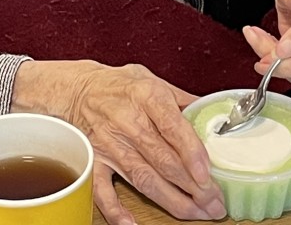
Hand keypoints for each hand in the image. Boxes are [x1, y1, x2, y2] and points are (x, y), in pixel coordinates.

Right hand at [11, 60, 226, 223]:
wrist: (76, 89)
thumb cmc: (118, 85)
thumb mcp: (152, 80)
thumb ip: (181, 99)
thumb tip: (213, 116)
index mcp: (145, 95)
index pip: (172, 127)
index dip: (192, 153)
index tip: (208, 174)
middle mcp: (127, 120)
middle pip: (163, 159)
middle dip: (193, 186)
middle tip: (214, 203)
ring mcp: (109, 143)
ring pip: (143, 178)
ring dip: (172, 200)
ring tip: (196, 213)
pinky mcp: (94, 160)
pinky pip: (102, 189)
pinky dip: (115, 209)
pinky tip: (132, 224)